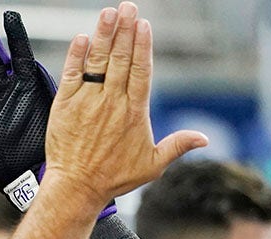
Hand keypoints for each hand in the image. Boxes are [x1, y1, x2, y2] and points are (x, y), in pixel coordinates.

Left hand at [44, 2, 206, 207]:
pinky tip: (81, 38)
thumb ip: (177, 146)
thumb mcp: (152, 165)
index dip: (143, 45)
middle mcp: (112, 101)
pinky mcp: (65, 105)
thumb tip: (205, 138)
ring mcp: (88, 101)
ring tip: (109, 13)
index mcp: (135, 111)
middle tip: (128, 6)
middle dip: (126, 30)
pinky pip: (72, 75)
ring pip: (98, 61)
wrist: (76, 188)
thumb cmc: (113, 178)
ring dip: (104, 35)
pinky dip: (76, 56)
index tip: (144, 25)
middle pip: (121, 58)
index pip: (141, 70)